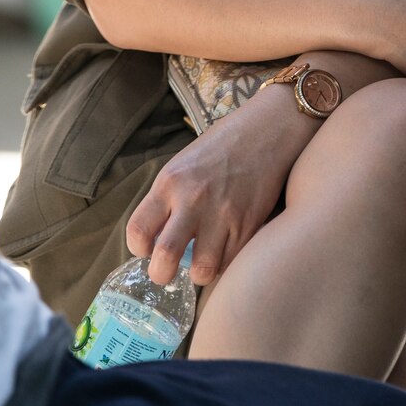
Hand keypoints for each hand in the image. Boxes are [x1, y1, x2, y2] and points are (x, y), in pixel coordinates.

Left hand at [125, 88, 315, 286]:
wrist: (267, 131)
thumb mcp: (183, 165)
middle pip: (165, 257)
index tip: (148, 250)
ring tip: (201, 265)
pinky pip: (232, 261)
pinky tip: (225, 252)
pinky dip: (225, 264)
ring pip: (203, 270)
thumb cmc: (221, 147)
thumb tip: (156, 239)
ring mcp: (223, 215)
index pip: (138, 230)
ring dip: (198, 274)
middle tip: (167, 273)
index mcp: (170, 182)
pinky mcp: (249, 224)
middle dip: (161, 275)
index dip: (138, 249)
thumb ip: (168, 200)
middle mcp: (193, 200)